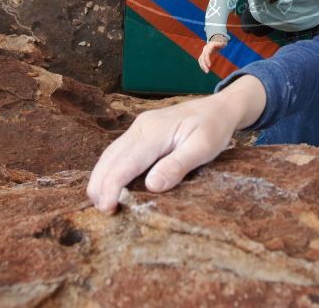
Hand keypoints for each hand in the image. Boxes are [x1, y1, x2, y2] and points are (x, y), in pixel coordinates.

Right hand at [87, 75, 266, 213]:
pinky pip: (118, 150)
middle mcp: (141, 127)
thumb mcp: (204, 147)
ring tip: (100, 201)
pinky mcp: (141, 130)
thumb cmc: (214, 128)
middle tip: (101, 211)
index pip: (126, 162)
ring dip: (101, 177)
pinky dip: (109, 168)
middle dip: (100, 184)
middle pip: (111, 157)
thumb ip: (178, 165)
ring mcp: (139, 127)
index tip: (108, 207)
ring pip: (110, 153)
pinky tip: (109, 182)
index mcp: (155, 131)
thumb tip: (152, 185)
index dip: (113, 185)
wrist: (219, 107)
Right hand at [198, 35, 227, 72]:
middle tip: (207, 72)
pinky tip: (205, 70)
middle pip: (202, 58)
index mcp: (209, 46)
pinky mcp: (203, 55)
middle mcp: (205, 49)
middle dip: (204, 65)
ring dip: (202, 66)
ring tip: (206, 72)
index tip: (209, 66)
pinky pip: (201, 61)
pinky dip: (202, 65)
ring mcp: (203, 52)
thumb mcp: (222, 42)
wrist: (215, 40)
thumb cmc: (220, 42)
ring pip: (200, 60)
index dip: (207, 60)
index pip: (206, 54)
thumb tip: (224, 44)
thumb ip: (222, 43)